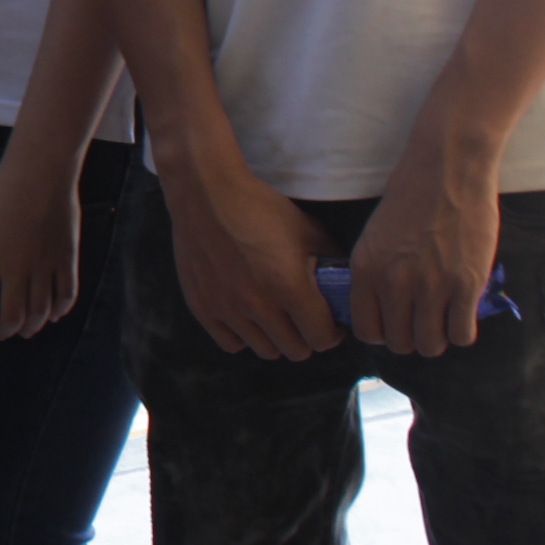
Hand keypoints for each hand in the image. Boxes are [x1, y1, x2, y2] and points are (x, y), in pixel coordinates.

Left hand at [0, 144, 83, 341]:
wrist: (41, 172)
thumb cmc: (0, 194)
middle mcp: (17, 268)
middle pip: (13, 316)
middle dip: (4, 331)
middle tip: (0, 333)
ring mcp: (45, 265)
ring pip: (41, 311)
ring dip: (31, 326)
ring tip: (24, 330)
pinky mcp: (67, 258)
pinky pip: (66, 294)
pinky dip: (60, 310)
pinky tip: (53, 315)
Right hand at [160, 158, 339, 359]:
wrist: (205, 193)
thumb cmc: (260, 207)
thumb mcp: (307, 229)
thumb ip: (329, 262)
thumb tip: (342, 286)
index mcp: (290, 287)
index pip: (323, 339)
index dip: (331, 331)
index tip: (327, 319)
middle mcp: (258, 305)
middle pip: (296, 351)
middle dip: (306, 336)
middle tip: (301, 317)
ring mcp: (227, 309)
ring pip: (265, 350)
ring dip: (275, 337)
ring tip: (273, 316)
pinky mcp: (202, 307)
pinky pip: (230, 343)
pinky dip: (243, 335)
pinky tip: (245, 315)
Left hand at [345, 139, 501, 357]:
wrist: (447, 170)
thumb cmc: (410, 197)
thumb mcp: (375, 236)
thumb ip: (376, 274)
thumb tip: (385, 311)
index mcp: (365, 270)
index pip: (367, 331)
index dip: (383, 332)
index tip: (394, 322)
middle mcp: (394, 284)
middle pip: (400, 343)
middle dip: (411, 336)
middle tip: (422, 320)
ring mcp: (431, 287)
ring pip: (431, 345)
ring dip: (437, 337)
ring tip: (443, 318)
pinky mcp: (466, 286)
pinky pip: (462, 335)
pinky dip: (462, 330)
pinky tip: (462, 313)